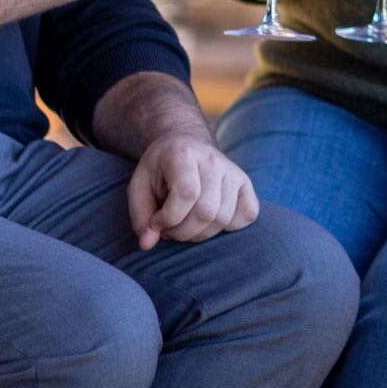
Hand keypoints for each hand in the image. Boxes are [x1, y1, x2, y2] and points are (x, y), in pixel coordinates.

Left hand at [125, 132, 260, 249]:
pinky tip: (209, 221)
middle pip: (206, 212)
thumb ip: (140, 216)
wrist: (185, 143)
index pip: (187, 194)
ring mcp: (233, 171)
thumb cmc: (159, 169)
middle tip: (169, 229)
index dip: (169, 218)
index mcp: (183, 155)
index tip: (155, 221)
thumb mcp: (138, 186)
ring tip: (184, 225)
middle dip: (182, 232)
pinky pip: (247, 215)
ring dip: (200, 234)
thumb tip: (147, 245)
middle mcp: (213, 160)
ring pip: (223, 219)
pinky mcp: (245, 183)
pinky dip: (229, 227)